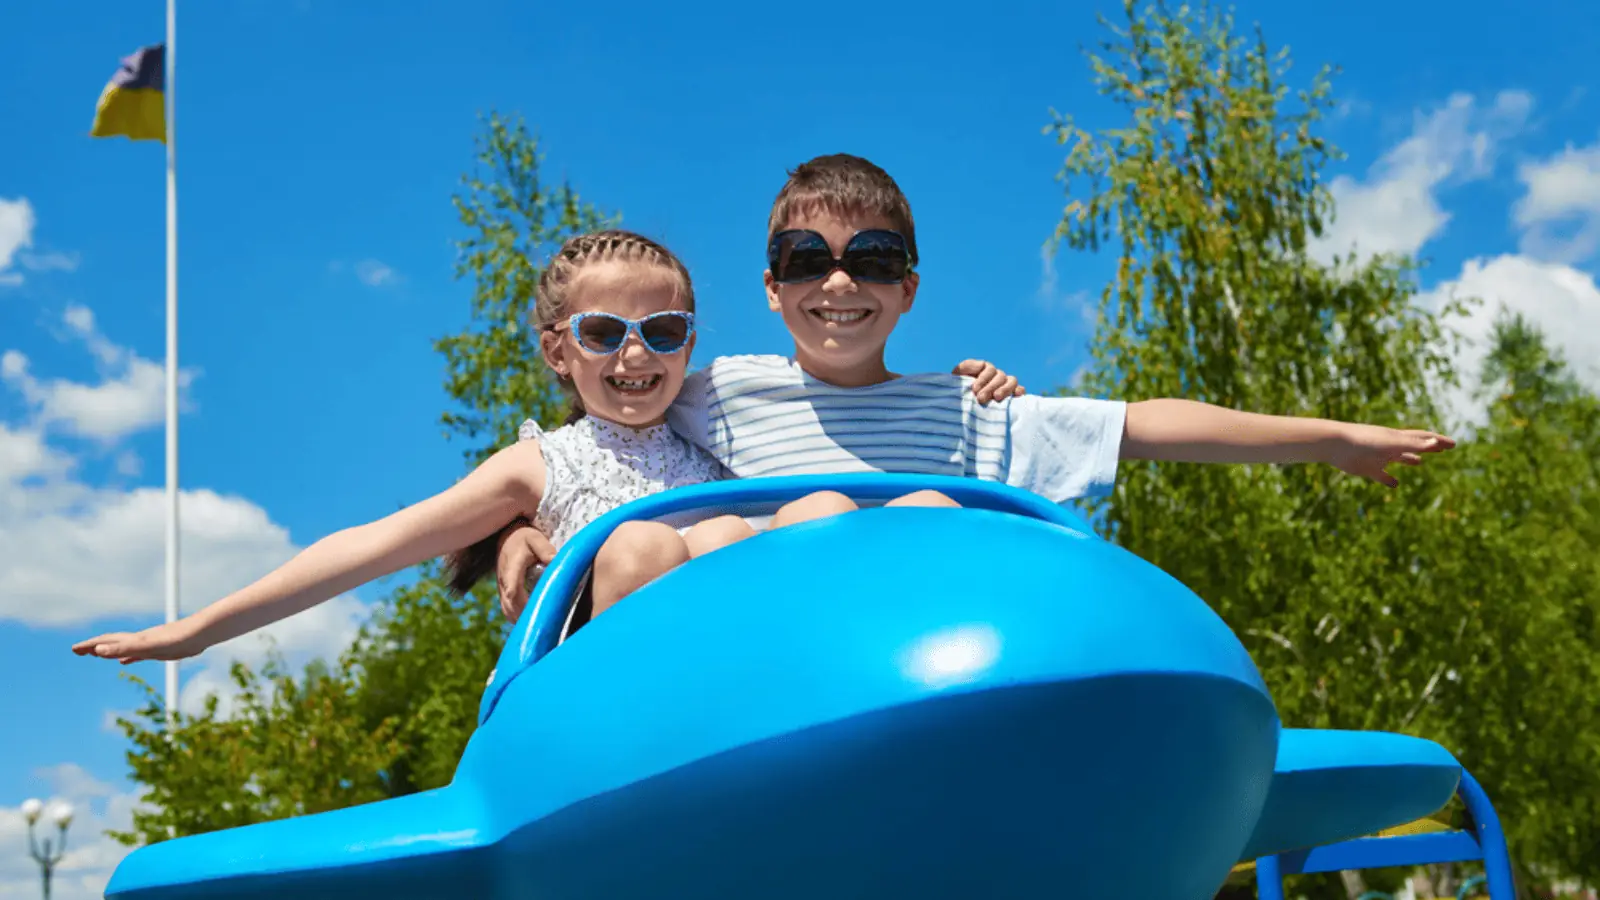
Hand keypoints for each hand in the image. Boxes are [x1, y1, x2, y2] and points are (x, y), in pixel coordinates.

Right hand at [72, 619, 207, 663]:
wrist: (203, 633)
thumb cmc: (178, 639)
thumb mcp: (148, 647)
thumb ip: (125, 649)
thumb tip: (99, 650)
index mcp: (135, 640)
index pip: (106, 642)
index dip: (89, 645)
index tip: (73, 649)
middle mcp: (139, 640)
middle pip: (111, 643)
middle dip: (93, 646)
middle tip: (76, 651)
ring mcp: (150, 644)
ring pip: (123, 647)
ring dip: (108, 651)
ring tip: (95, 655)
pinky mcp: (161, 649)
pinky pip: (139, 654)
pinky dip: (128, 657)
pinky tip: (126, 661)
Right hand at [497, 523, 556, 620]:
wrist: (507, 536)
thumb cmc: (524, 537)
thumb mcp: (535, 538)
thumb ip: (545, 549)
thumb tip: (556, 561)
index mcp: (512, 566)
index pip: (512, 585)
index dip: (518, 597)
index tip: (529, 608)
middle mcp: (504, 579)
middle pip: (510, 603)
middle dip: (524, 614)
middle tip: (542, 623)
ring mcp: (501, 587)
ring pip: (507, 609)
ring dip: (519, 618)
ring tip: (537, 626)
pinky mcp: (503, 592)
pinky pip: (507, 608)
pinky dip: (516, 617)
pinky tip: (529, 622)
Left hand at [953, 359, 1025, 404]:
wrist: (961, 409)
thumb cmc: (958, 392)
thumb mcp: (957, 378)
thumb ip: (966, 367)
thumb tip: (981, 364)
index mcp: (984, 370)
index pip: (988, 369)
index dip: (983, 378)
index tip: (974, 389)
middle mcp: (996, 376)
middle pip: (999, 376)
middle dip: (990, 387)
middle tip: (981, 398)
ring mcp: (1005, 385)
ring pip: (1011, 380)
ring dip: (1005, 388)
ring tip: (997, 398)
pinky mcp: (1012, 395)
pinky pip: (1020, 390)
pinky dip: (1019, 391)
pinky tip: (1016, 395)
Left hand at [1326, 424, 1455, 487]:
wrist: (1335, 444)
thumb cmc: (1364, 441)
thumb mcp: (1392, 443)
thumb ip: (1413, 444)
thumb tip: (1437, 443)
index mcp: (1398, 438)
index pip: (1423, 438)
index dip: (1438, 441)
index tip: (1453, 443)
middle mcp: (1391, 446)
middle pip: (1414, 446)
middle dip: (1429, 447)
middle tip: (1443, 448)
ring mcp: (1379, 457)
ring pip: (1398, 459)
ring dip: (1409, 460)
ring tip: (1419, 463)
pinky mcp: (1367, 469)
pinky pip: (1381, 476)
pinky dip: (1389, 479)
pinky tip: (1394, 484)